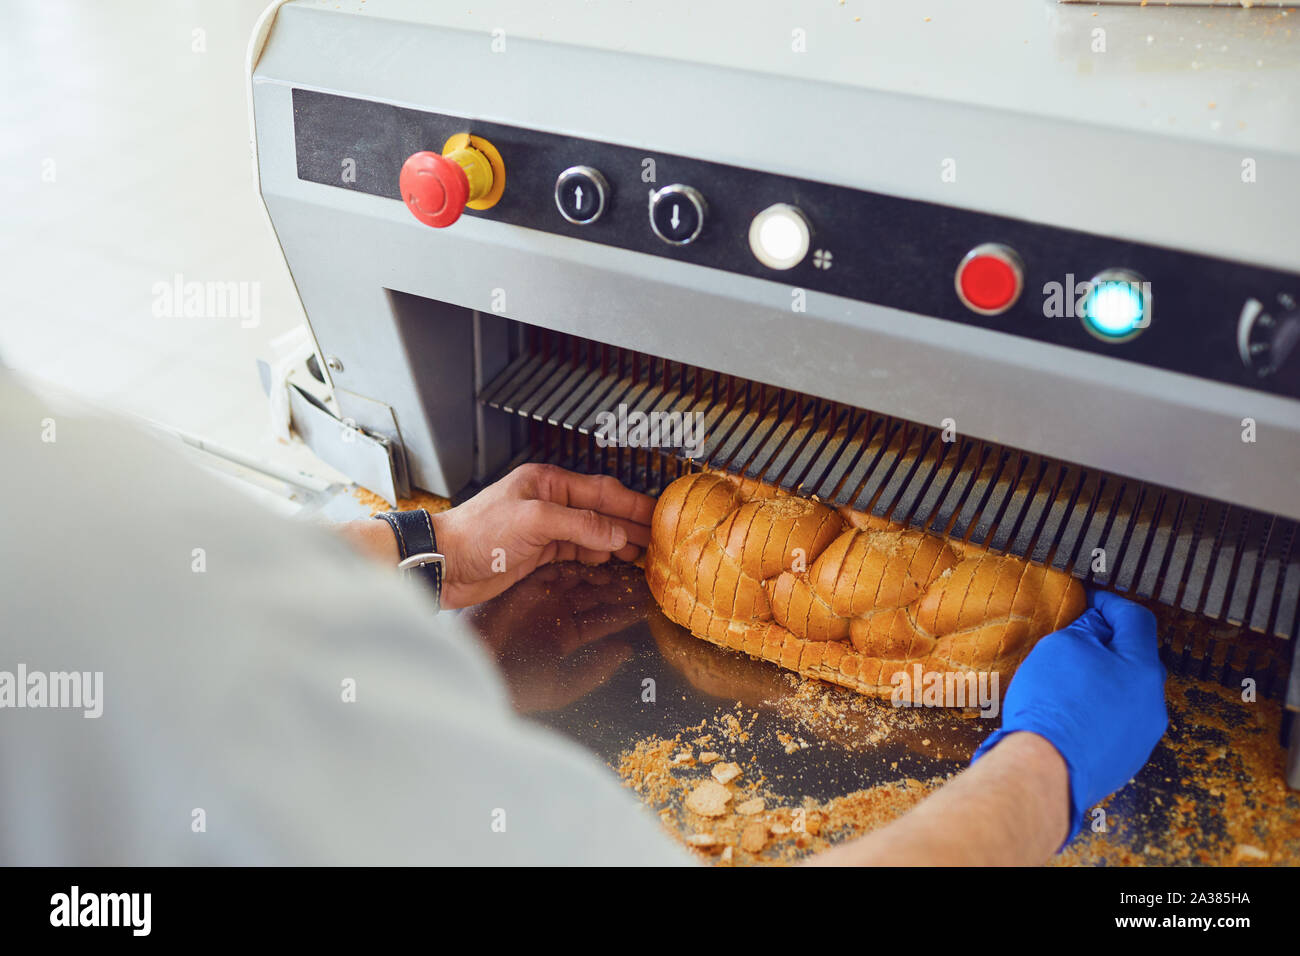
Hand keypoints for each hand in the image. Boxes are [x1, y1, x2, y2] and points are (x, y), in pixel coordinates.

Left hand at [431, 463, 654, 608]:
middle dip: (631, 523)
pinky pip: (577, 550)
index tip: (657, 515)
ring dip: (617, 541)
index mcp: (548, 483)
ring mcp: (543, 528)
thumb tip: (615, 533)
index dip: (633, 504)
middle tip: (658, 537)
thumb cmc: (476, 534)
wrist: (443, 564)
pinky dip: (597, 554)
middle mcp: (548, 502)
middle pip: (601, 510)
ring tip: (643, 551)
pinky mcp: (536, 552)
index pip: (602, 491)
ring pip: (592, 532)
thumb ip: (579, 526)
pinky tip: (611, 559)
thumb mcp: (533, 522)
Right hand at [464, 562, 649, 711]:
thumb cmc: (515, 685)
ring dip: (605, 578)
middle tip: (645, 582)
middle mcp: (555, 614)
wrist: (478, 672)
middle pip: (595, 597)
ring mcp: (543, 598)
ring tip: (630, 575)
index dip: (624, 614)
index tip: (647, 606)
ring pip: (581, 582)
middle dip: (620, 591)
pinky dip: (579, 570)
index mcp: (563, 637)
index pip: (601, 621)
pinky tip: (602, 571)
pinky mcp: (529, 586)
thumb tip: (625, 651)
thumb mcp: (562, 686)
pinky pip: (559, 571)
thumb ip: (595, 670)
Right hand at [971, 589, 1167, 844]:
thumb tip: (1095, 625)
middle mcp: (1152, 702)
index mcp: (1144, 668)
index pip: (1135, 619)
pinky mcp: (1125, 759)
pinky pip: (1114, 723)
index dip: (1110, 604)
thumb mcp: (1061, 647)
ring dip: (1101, 680)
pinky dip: (1095, 711)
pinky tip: (1068, 712)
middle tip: (1073, 639)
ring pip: (1125, 693)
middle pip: (1133, 658)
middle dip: (1105, 645)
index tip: (1090, 600)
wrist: (1046, 770)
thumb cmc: (1054, 705)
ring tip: (1065, 680)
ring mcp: (1142, 735)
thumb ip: (1085, 629)